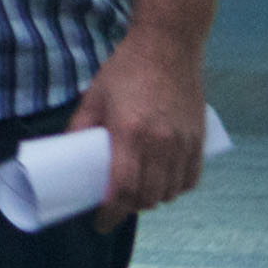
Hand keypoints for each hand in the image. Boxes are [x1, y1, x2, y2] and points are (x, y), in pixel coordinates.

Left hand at [66, 32, 209, 227]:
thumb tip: (67, 156)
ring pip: (170, 192)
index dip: (110, 213)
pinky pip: (191, 180)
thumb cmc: (127, 68)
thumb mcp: (94, 95)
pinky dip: (176, 189)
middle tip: (116, 203)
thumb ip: (80, 128)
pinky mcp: (199, 139)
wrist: (169, 44)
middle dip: (129, 207)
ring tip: (138, 193)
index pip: (122, 190)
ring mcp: (183, 142)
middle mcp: (160, 143)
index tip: (100, 223)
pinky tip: (164, 184)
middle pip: (147, 197)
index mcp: (130, 133)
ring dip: (153, 200)